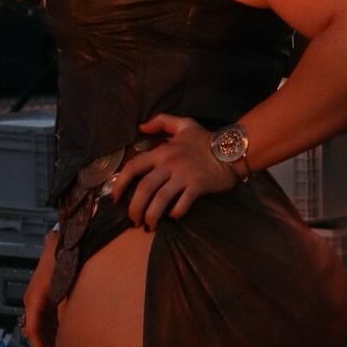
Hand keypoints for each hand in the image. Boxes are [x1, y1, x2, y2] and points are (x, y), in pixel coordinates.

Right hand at [21, 233, 59, 346]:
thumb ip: (63, 312)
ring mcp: (37, 297)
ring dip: (49, 337)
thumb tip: (65, 331)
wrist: (63, 244)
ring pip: (41, 324)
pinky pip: (46, 315)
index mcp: (34, 301)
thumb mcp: (64, 291)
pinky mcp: (44, 294)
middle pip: (35, 330)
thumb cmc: (63, 266)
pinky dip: (53, 326)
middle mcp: (32, 301)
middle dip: (46, 346)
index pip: (33, 331)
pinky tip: (64, 333)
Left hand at [110, 114, 236, 228]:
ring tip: (149, 225)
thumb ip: (161, 121)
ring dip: (151, 215)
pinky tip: (172, 217)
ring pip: (160, 199)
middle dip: (135, 207)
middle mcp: (169, 164)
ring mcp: (184, 176)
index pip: (134, 167)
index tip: (115, 197)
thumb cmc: (205, 139)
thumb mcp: (183, 124)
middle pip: (145, 188)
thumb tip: (141, 127)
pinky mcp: (197, 187)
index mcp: (162, 152)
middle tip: (133, 220)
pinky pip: (182, 204)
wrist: (231, 149)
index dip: (120, 183)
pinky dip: (175, 214)